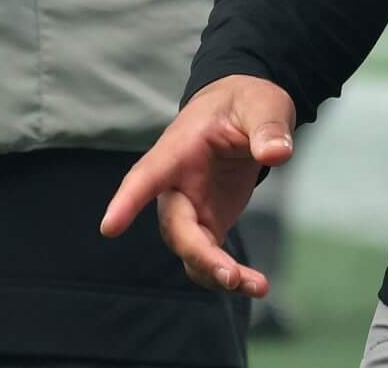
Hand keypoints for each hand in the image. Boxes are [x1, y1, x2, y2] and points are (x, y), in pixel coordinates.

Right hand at [99, 73, 295, 298]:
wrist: (243, 111)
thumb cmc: (244, 102)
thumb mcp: (262, 104)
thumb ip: (267, 127)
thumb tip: (277, 153)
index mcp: (179, 149)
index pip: (147, 175)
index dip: (128, 201)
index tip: (109, 227)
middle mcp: (176, 185)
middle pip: (175, 226)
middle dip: (198, 254)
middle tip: (230, 275)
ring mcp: (191, 209)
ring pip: (190, 251)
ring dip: (216, 274)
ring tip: (255, 285)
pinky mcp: (209, 224)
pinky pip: (209, 258)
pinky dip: (229, 276)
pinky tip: (256, 285)